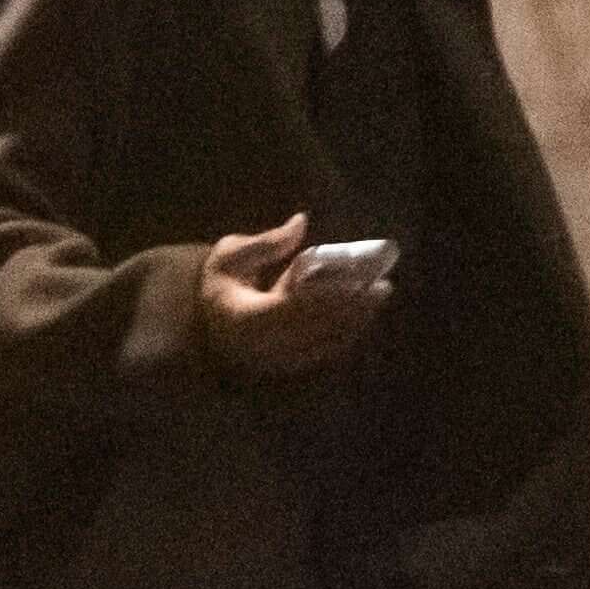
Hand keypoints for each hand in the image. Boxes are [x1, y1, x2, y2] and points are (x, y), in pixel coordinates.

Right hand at [196, 215, 379, 383]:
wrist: (206, 323)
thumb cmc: (218, 283)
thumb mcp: (232, 254)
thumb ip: (267, 242)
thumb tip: (301, 221)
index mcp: (247, 318)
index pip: (297, 308)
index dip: (331, 297)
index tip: (359, 282)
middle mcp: (263, 345)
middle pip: (318, 328)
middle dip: (353, 308)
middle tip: (383, 288)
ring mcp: (275, 361)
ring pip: (323, 344)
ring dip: (355, 323)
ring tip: (379, 300)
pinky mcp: (285, 367)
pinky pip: (321, 353)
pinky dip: (344, 336)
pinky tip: (363, 319)